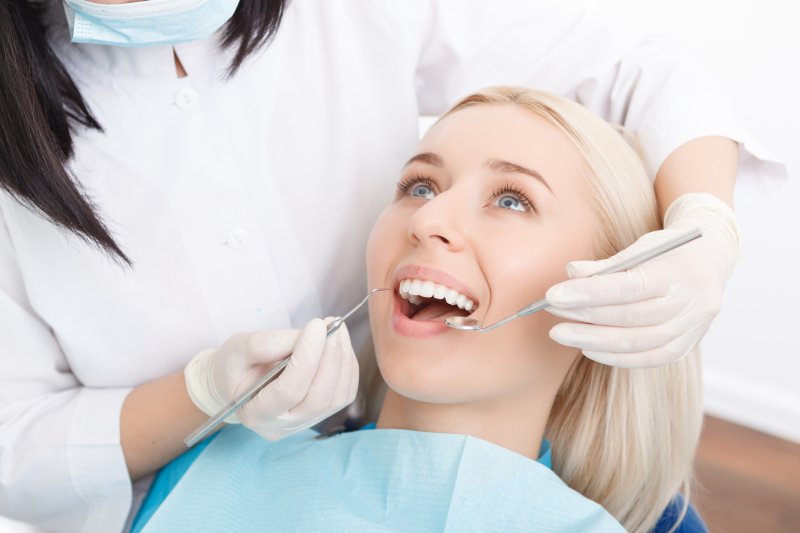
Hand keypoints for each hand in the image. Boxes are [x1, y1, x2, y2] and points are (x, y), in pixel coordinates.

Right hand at [184, 318, 358, 439]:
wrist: (238, 381)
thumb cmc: (234, 365)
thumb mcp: (238, 348)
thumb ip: (266, 344)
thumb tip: (307, 335)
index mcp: (255, 414)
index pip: (288, 390)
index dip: (307, 357)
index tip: (317, 325)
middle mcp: (282, 426)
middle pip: (318, 398)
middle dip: (331, 358)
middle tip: (332, 326)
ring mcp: (304, 423)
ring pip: (337, 397)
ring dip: (342, 359)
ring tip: (336, 329)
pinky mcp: (321, 414)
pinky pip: (344, 393)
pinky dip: (348, 366)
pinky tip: (339, 344)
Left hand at [545, 193, 739, 367]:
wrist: (713, 259)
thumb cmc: (669, 250)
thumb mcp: (641, 245)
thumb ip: (607, 263)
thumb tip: (571, 273)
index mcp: (677, 272)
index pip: (627, 287)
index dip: (587, 293)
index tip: (553, 295)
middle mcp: (688, 303)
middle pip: (628, 317)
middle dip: (583, 316)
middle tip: (551, 312)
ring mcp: (691, 328)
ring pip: (636, 342)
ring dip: (592, 340)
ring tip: (562, 332)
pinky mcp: (686, 345)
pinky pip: (648, 358)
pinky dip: (615, 356)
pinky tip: (588, 348)